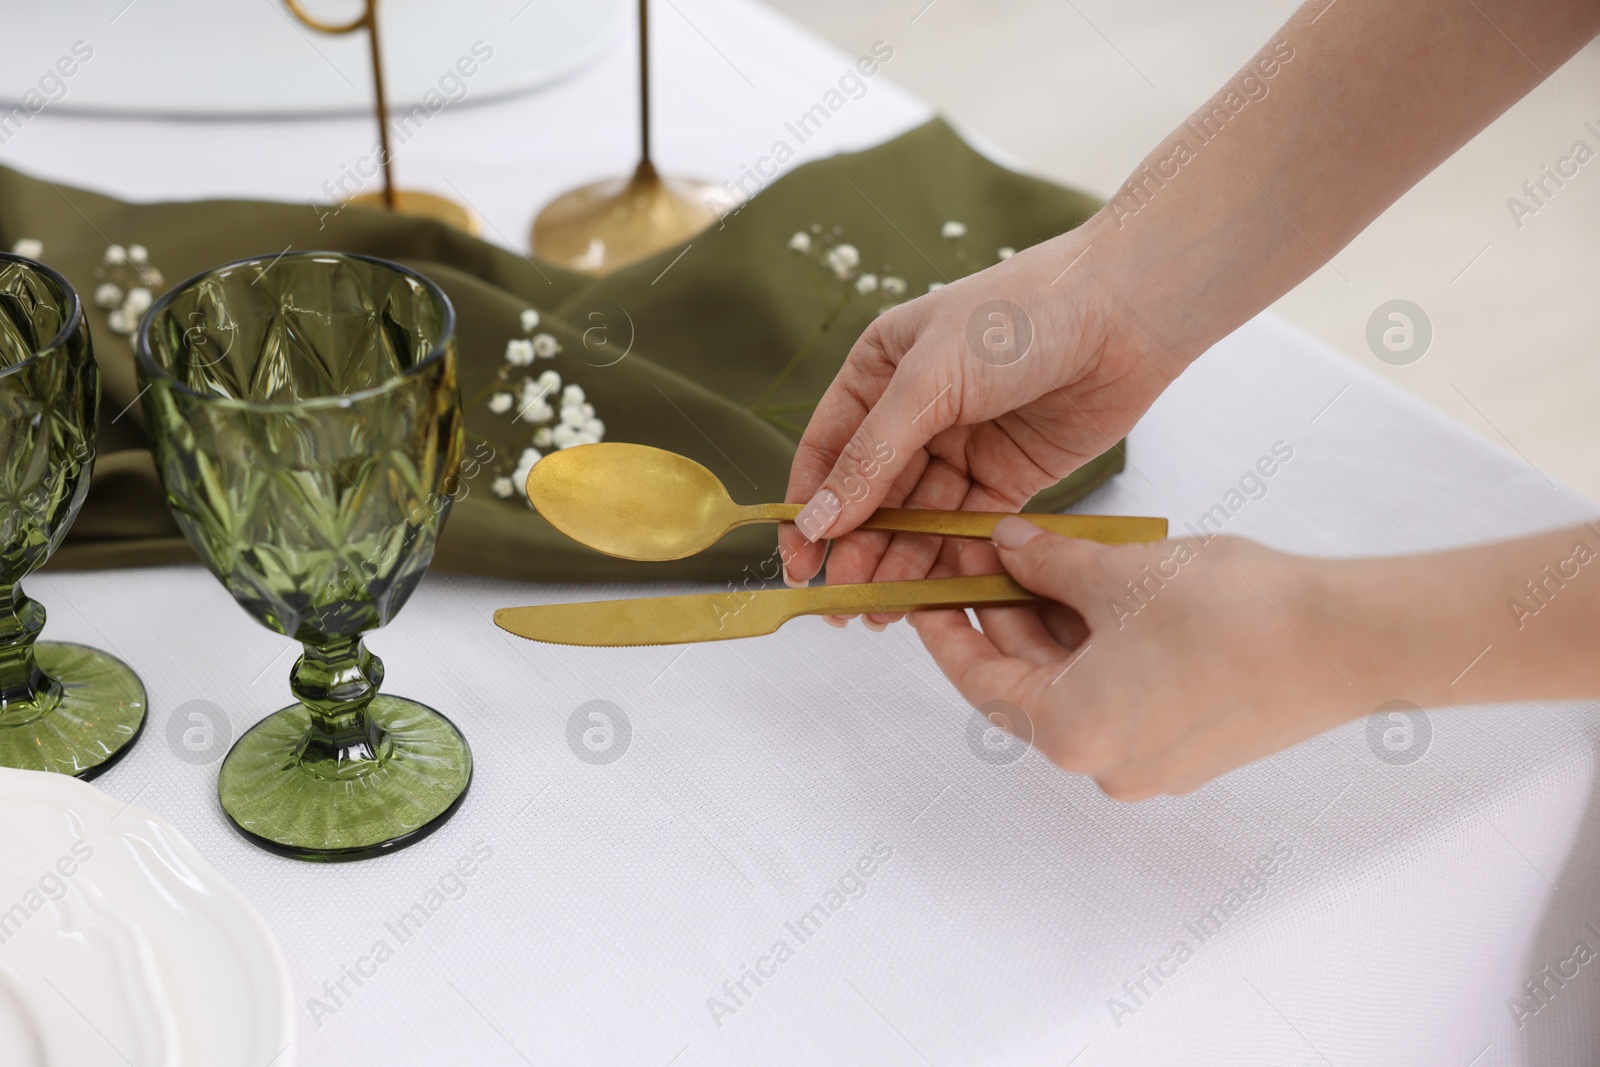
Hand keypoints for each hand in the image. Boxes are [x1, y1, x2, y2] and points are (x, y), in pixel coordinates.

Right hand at [777, 226, 1187, 621]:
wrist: (1126, 314)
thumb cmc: (1023, 316)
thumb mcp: (930, 379)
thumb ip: (872, 455)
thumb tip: (818, 519)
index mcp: (880, 370)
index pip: (829, 451)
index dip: (810, 510)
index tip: (800, 565)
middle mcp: (915, 411)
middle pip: (871, 496)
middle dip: (856, 552)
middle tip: (844, 604)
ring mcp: (962, 447)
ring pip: (917, 521)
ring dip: (899, 566)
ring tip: (884, 611)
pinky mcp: (1008, 478)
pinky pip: (967, 529)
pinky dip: (951, 560)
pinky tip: (936, 591)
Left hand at [912, 517, 1360, 799]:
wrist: (1350, 637)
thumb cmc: (1232, 611)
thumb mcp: (1118, 571)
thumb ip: (1047, 563)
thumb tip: (1005, 546)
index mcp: (1070, 732)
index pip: (978, 679)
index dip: (945, 628)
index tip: (922, 592)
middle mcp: (1104, 764)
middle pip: (1027, 681)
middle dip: (1007, 613)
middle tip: (992, 551)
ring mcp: (1153, 762)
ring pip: (1076, 684)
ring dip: (1058, 626)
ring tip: (1051, 558)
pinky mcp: (1194, 747)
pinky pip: (1122, 693)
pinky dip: (1102, 646)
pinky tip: (1105, 589)